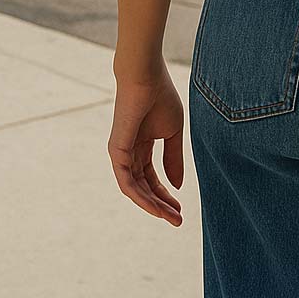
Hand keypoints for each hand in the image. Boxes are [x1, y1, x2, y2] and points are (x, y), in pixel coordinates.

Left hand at [107, 64, 184, 225]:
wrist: (146, 77)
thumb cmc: (160, 97)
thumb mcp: (173, 133)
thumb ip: (173, 159)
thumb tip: (177, 185)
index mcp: (142, 145)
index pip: (152, 177)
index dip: (166, 194)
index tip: (181, 209)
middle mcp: (129, 152)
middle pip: (144, 186)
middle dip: (161, 204)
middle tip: (178, 221)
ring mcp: (121, 153)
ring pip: (135, 189)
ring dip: (153, 205)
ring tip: (171, 218)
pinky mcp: (117, 152)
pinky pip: (128, 182)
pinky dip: (142, 197)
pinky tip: (156, 207)